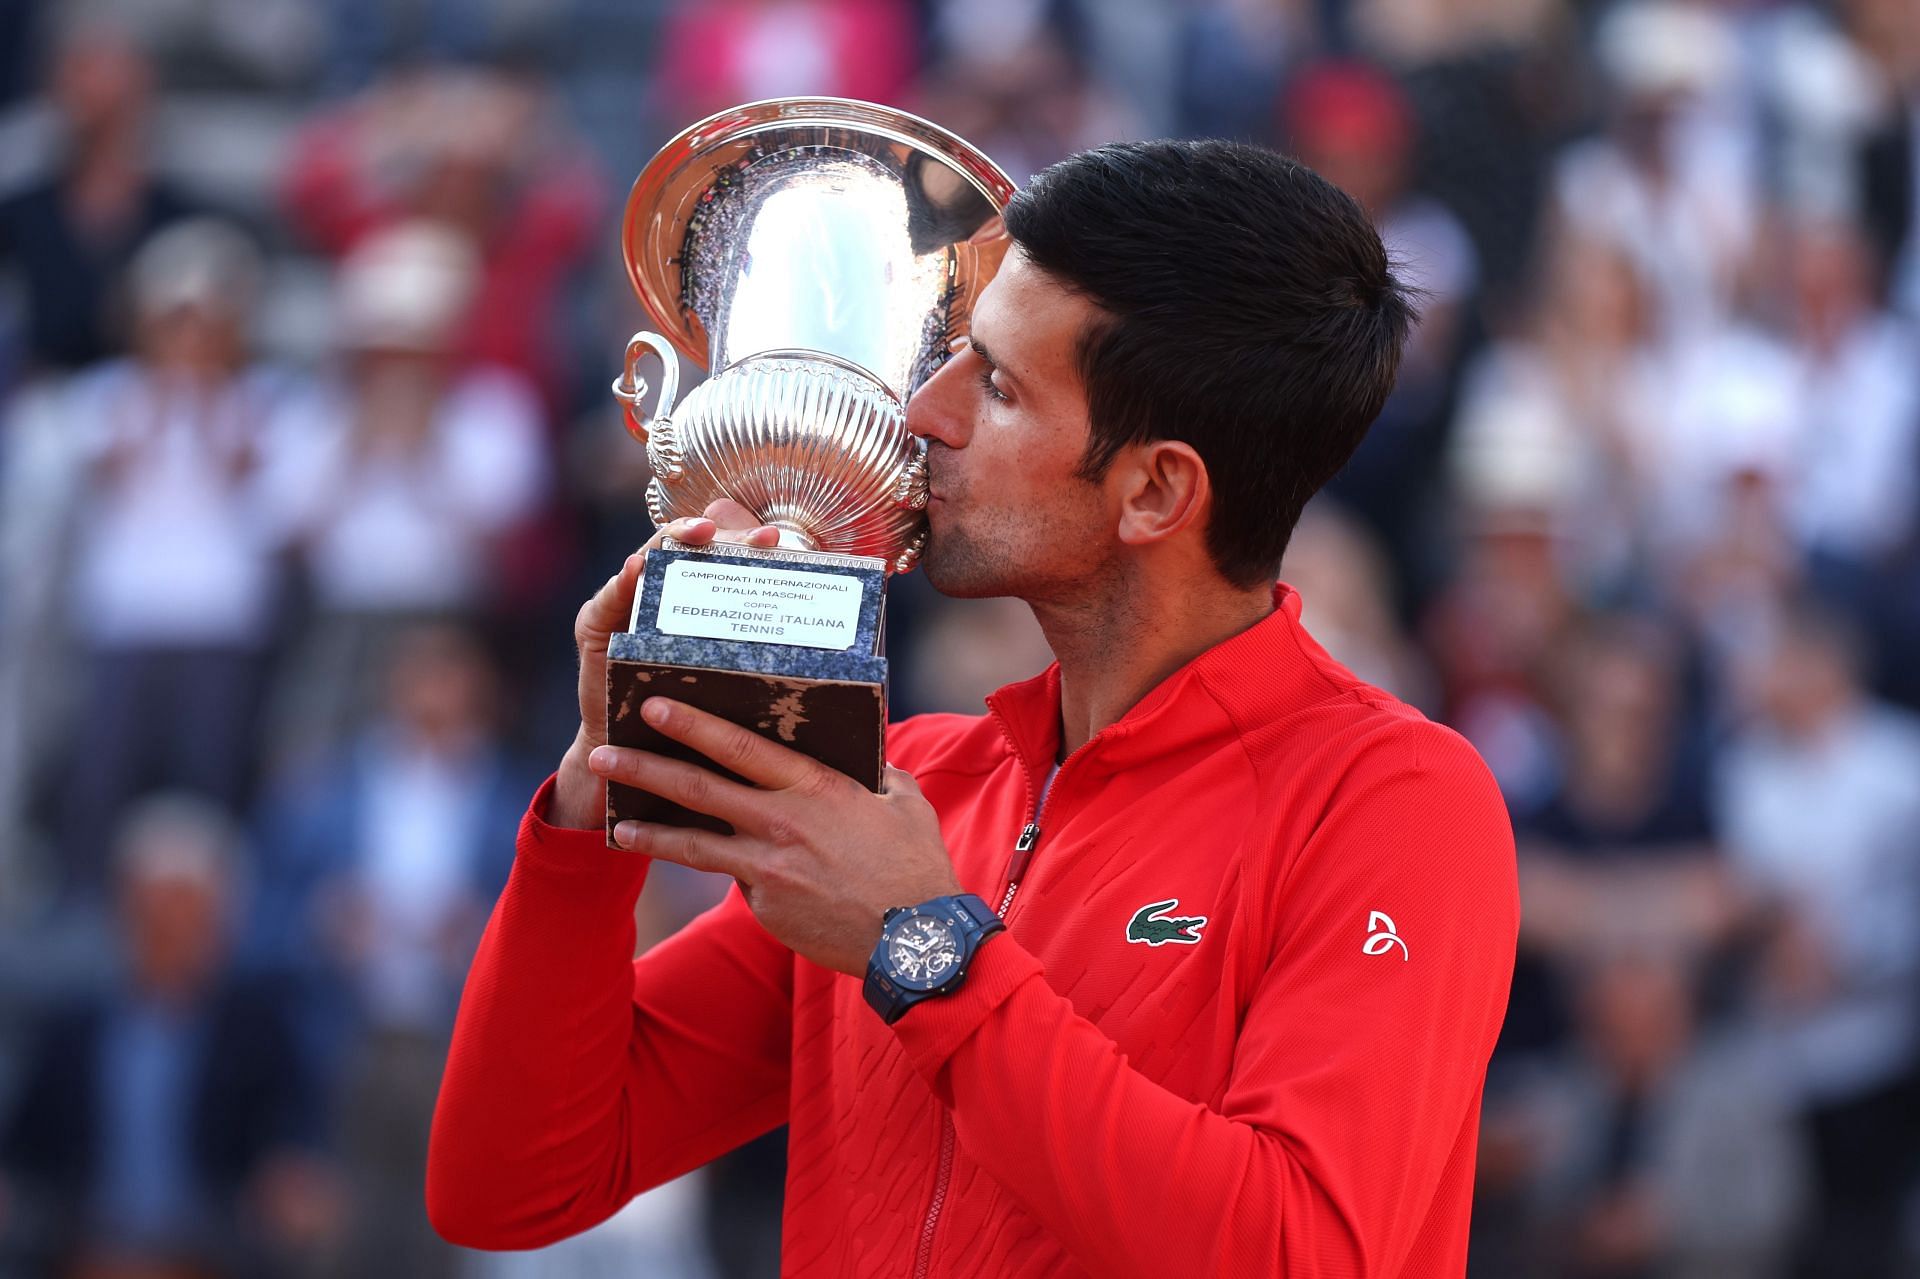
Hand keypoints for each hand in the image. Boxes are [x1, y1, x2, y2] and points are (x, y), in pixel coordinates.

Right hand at [549, 501, 779, 829]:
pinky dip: (622, 580)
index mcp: (700, 600)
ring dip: (676, 541)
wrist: (641, 760)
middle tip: (751, 537)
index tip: (779, 541)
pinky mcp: (595, 626)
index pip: (724, 557)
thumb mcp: (737, 678)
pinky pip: (608, 597)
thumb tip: (826, 633)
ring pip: (653, 559)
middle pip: (692, 549)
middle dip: (722, 536)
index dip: (748, 543)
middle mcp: (664, 595)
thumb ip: (765, 651)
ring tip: (700, 533)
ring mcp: (627, 605)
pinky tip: (637, 569)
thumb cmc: (696, 717)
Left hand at [585, 697, 961, 974]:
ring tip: (616, 826)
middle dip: (644, 769)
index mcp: (814, 787)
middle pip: (697, 789)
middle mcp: (781, 823)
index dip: (692, 725)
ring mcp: (767, 868)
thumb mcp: (903, 802)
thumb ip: (877, 774)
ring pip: (692, 845)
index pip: (740, 747)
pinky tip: (716, 870)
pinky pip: (735, 879)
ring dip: (647, 833)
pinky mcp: (764, 906)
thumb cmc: (916, 866)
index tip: (655, 706)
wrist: (916, 941)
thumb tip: (867, 760)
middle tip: (602, 753)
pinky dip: (721, 870)